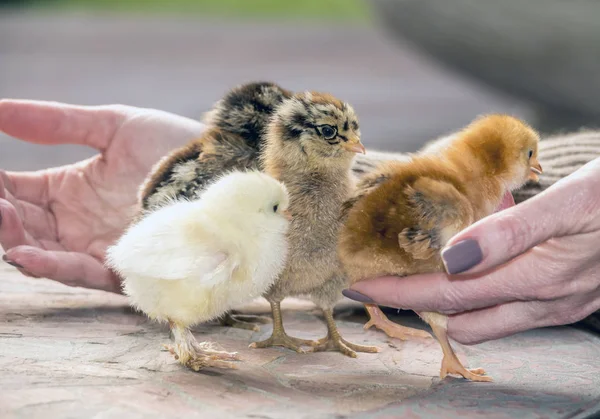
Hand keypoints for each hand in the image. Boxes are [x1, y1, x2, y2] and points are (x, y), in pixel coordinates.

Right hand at [0, 100, 203, 292]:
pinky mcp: (123, 268)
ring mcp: (98, 247)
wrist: (223, 168)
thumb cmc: (174, 145)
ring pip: (41, 252)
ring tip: (2, 216)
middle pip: (20, 226)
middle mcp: (78, 223)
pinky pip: (80, 273)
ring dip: (14, 238)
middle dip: (0, 216)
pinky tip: (23, 253)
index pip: (15, 192)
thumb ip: (57, 122)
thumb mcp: (114, 125)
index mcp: (71, 189)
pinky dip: (50, 266)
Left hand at [348, 157, 599, 343]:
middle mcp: (542, 300)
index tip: (357, 284)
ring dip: (442, 304)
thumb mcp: (570, 201)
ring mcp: (557, 304)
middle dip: (412, 302)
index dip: (397, 290)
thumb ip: (510, 231)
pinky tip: (463, 273)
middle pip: (456, 313)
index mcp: (535, 276)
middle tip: (377, 278)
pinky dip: (474, 299)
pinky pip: (507, 312)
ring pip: (482, 319)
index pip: (444, 293)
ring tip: (411, 276)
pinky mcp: (568, 299)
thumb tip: (451, 258)